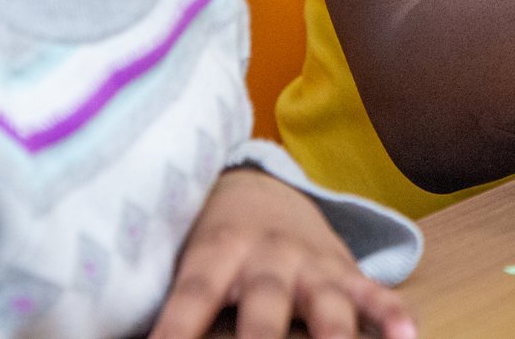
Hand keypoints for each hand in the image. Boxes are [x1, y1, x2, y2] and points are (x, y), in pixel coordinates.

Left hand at [151, 169, 416, 338]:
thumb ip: (173, 303)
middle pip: (265, 303)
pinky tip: (408, 337)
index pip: (191, 297)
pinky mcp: (346, 272)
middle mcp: (266, 256)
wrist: (259, 189)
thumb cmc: (209, 241)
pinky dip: (393, 315)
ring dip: (332, 336)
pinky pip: (373, 294)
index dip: (175, 329)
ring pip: (325, 303)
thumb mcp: (184, 261)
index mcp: (215, 253)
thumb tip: (107, 328)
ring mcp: (311, 263)